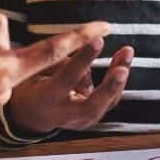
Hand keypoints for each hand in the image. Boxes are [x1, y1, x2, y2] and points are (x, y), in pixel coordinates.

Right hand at [7, 43, 133, 134]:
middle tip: (123, 70)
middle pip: (92, 106)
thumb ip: (59, 62)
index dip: (83, 59)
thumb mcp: (36, 71)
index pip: (67, 78)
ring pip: (106, 103)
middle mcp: (66, 114)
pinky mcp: (91, 118)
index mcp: (47, 99)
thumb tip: (86, 49)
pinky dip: (118, 81)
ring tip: (126, 52)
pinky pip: (109, 100)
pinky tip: (122, 61)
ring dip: (120, 78)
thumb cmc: (34, 86)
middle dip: (109, 87)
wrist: (32, 114)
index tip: (97, 40)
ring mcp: (81, 120)